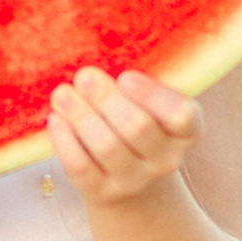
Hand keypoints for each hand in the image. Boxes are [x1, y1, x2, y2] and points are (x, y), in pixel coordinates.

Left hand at [48, 65, 199, 205]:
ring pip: (107, 147)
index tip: (125, 76)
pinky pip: (81, 168)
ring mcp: (135, 180)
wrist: (132, 185)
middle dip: (107, 99)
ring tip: (62, 93)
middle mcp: (166, 160)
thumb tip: (98, 46)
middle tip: (84, 75)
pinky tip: (55, 120)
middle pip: (137, 128)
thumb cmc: (140, 127)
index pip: (182, 116)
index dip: (153, 96)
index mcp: (186, 132)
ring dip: (81, 116)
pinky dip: (65, 142)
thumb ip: (139, 85)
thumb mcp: (152, 108)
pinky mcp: (103, 193)